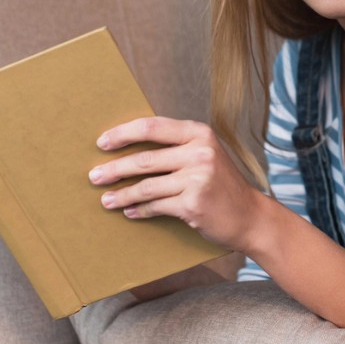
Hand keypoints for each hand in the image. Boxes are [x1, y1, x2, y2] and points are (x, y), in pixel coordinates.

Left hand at [90, 117, 262, 252]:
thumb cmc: (221, 184)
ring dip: (121, 194)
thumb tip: (128, 147)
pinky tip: (129, 212)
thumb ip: (175, 147)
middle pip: (144, 159)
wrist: (250, 215)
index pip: (152, 127)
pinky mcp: (193, 204)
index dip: (123, 134)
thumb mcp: (204, 155)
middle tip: (94, 176)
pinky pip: (156, 206)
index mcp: (199, 134)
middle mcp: (200, 153)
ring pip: (146, 186)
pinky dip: (139, 210)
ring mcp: (197, 179)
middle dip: (114, 168)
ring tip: (105, 199)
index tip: (102, 142)